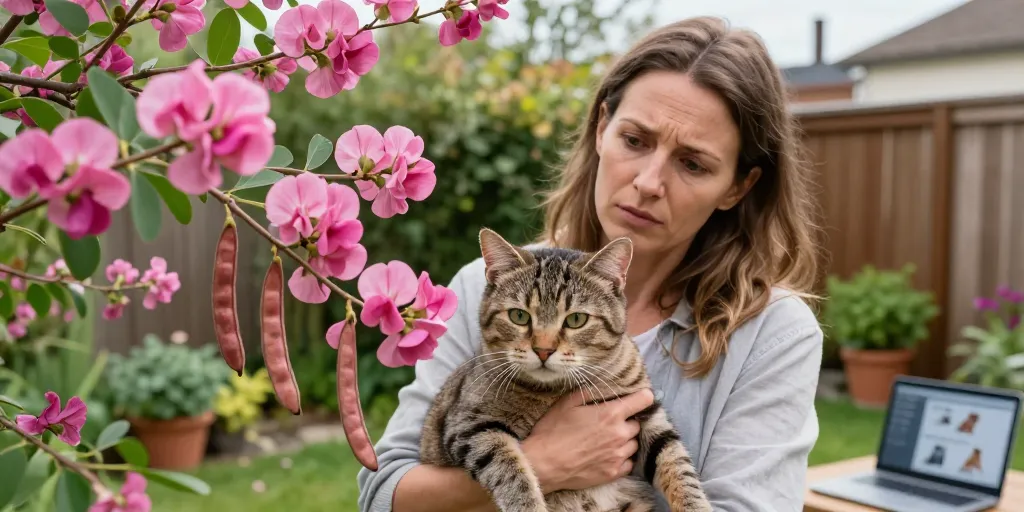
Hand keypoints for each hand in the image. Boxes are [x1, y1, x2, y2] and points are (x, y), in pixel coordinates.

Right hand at [521, 388, 654, 493]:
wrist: (543, 464)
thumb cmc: (553, 431)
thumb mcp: (568, 402)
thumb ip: (591, 392)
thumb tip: (607, 387)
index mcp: (611, 414)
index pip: (644, 400)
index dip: (643, 397)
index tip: (639, 398)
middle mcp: (620, 434)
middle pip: (637, 424)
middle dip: (627, 421)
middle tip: (609, 422)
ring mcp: (618, 455)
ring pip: (634, 443)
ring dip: (625, 440)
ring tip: (607, 440)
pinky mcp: (613, 473)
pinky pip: (629, 463)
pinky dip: (622, 458)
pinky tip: (608, 455)